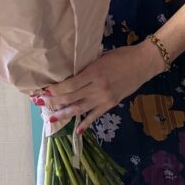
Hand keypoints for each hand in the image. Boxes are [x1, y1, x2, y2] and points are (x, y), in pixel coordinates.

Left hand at [44, 41, 161, 132]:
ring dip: (64, 114)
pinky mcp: (111, 104)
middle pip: (71, 98)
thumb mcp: (101, 58)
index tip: (43, 91)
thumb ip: (88, 68)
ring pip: (80, 108)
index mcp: (94, 73)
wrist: (144, 63)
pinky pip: (95, 116)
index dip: (54, 90)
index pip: (69, 85)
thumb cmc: (122, 55)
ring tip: (52, 119)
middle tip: (40, 104)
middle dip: (54, 102)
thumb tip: (72, 75)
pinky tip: (77, 129)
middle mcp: (97, 88)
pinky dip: (85, 123)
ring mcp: (104, 98)